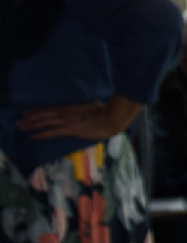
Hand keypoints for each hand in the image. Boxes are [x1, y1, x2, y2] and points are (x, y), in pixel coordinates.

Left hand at [18, 97, 142, 141]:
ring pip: (44, 121)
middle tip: (18, 122)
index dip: (36, 110)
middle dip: (29, 118)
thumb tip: (76, 110)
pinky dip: (41, 133)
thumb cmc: (105, 113)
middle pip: (43, 114)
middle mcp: (65, 112)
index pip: (49, 107)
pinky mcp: (71, 129)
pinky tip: (33, 136)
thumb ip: (80, 108)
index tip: (25, 112)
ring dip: (31, 124)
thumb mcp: (90, 106)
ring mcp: (67, 120)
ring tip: (21, 127)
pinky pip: (52, 131)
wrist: (112, 119)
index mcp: (70, 106)